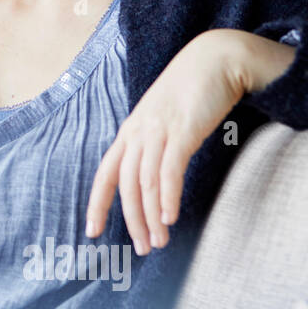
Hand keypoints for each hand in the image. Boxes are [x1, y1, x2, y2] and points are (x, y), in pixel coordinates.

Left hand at [84, 29, 292, 253]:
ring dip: (150, 216)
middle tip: (142, 249)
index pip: (105, 173)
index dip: (97, 203)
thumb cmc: (191, 93)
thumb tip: (154, 176)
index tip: (92, 232)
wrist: (215, 59)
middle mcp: (138, 132)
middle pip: (125, 184)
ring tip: (158, 242)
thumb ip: (155, 145)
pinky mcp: (182, 130)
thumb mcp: (164, 121)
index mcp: (130, 132)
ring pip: (145, 182)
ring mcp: (158, 130)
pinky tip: (169, 218)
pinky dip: (167, 196)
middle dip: (131, 220)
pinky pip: (169, 169)